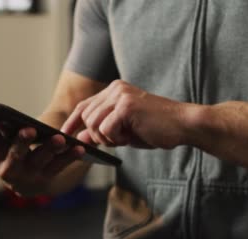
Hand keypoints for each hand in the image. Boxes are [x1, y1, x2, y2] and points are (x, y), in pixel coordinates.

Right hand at [0, 113, 84, 195]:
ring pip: (41, 162)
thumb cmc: (4, 155)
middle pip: (15, 155)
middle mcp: (9, 170)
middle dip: (21, 142)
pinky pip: (60, 166)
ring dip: (51, 150)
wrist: (26, 183)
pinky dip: (71, 157)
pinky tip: (80, 147)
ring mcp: (30, 176)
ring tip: (61, 138)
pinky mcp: (48, 178)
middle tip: (29, 130)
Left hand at [61, 80, 193, 148]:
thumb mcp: (123, 131)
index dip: (72, 121)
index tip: (63, 135)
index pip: (83, 105)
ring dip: (108, 138)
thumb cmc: (156, 129)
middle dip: (96, 135)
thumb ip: (101, 131)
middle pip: (86, 116)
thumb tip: (79, 137)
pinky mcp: (127, 106)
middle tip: (118, 140)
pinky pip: (107, 129)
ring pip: (94, 124)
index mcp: (114, 90)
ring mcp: (121, 95)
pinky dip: (117, 138)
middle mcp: (115, 89)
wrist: (183, 125)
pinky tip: (133, 134)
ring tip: (127, 136)